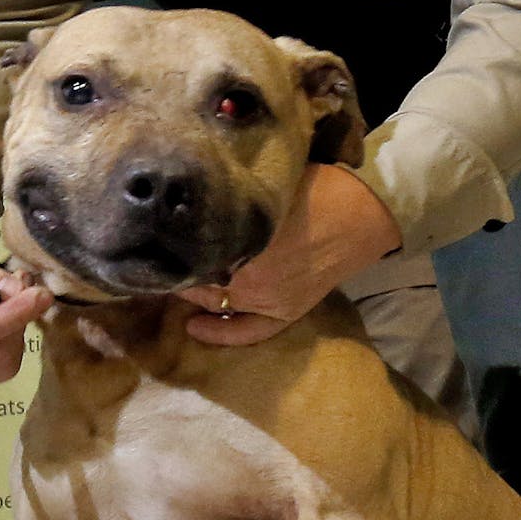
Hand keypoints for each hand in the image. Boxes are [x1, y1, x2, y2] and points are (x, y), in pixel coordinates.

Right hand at [0, 232, 53, 383]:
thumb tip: (21, 291)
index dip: (14, 314)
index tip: (42, 295)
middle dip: (15, 317)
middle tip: (19, 281)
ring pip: (4, 360)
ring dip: (15, 326)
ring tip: (8, 292)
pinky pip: (2, 361)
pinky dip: (10, 335)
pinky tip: (2, 310)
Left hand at [177, 164, 400, 345]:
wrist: (364, 212)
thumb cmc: (316, 187)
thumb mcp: (264, 185)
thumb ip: (230, 200)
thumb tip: (192, 201)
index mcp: (241, 241)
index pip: (188, 250)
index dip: (170, 243)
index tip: (156, 235)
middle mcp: (248, 276)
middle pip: (196, 277)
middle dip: (178, 266)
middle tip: (159, 255)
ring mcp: (266, 299)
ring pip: (213, 302)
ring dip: (192, 293)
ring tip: (173, 280)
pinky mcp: (285, 311)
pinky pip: (247, 331)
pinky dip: (220, 334)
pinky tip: (194, 328)